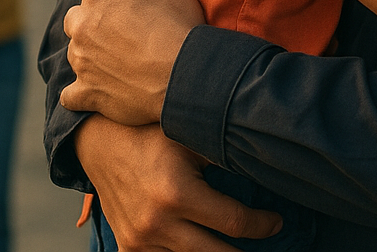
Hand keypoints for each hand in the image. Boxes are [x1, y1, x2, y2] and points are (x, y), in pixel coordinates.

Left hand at [61, 0, 203, 125]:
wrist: (182, 70)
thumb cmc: (173, 15)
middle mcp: (81, 25)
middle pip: (76, 16)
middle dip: (92, 17)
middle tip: (123, 25)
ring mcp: (82, 61)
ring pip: (75, 51)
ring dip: (89, 50)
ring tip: (120, 54)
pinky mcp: (88, 92)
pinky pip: (71, 95)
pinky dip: (80, 91)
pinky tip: (96, 88)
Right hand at [75, 116, 281, 251]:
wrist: (101, 143)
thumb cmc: (150, 135)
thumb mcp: (189, 137)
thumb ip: (223, 154)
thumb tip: (267, 162)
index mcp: (178, 194)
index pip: (235, 223)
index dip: (262, 225)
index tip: (276, 222)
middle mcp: (158, 224)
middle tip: (264, 243)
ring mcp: (141, 241)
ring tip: (233, 243)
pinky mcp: (129, 247)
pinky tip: (200, 244)